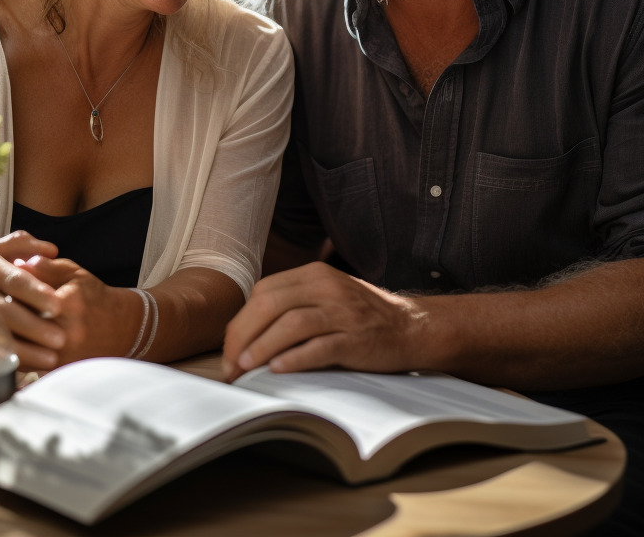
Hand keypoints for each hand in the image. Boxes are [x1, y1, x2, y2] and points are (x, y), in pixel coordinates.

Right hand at [0, 231, 66, 369]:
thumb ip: (16, 247)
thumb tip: (52, 248)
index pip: (13, 278)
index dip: (36, 292)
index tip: (58, 306)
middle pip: (6, 309)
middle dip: (35, 326)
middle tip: (61, 339)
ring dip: (23, 348)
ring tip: (49, 359)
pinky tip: (17, 369)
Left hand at [15, 256, 143, 365]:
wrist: (120, 330)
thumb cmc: (93, 297)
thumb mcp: (74, 274)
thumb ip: (46, 267)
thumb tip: (16, 262)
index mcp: (67, 303)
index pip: (23, 296)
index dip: (3, 290)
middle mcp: (64, 332)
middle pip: (16, 323)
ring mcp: (60, 355)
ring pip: (17, 346)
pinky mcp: (56, 370)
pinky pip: (24, 363)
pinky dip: (10, 352)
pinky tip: (0, 341)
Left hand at [221, 262, 426, 380]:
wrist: (412, 326)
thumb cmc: (362, 316)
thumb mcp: (326, 296)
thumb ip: (292, 303)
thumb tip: (246, 333)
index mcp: (313, 274)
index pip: (263, 292)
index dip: (240, 322)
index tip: (230, 349)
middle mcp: (326, 287)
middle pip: (270, 304)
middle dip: (243, 335)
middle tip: (231, 365)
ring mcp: (342, 312)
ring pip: (291, 324)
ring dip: (262, 346)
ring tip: (245, 367)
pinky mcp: (356, 338)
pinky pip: (319, 347)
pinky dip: (294, 358)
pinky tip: (277, 369)